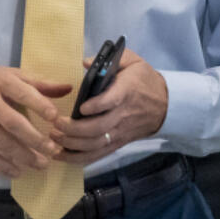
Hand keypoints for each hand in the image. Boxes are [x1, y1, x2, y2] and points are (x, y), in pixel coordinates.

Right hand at [0, 65, 72, 177]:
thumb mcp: (14, 75)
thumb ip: (41, 83)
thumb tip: (69, 88)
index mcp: (2, 83)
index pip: (23, 94)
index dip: (40, 105)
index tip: (55, 118)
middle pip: (13, 124)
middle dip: (34, 139)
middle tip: (53, 150)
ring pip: (1, 143)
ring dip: (23, 157)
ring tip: (42, 164)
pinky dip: (2, 166)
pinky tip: (18, 172)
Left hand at [49, 48, 167, 164]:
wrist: (165, 104)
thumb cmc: (144, 80)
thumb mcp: (133, 61)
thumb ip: (112, 59)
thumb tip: (85, 62)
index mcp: (126, 91)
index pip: (111, 101)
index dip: (96, 106)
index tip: (80, 108)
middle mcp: (122, 115)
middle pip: (98, 128)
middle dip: (74, 129)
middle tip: (56, 123)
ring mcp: (119, 132)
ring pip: (95, 144)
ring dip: (72, 144)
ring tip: (54, 137)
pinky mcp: (117, 143)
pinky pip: (97, 155)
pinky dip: (78, 158)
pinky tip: (61, 154)